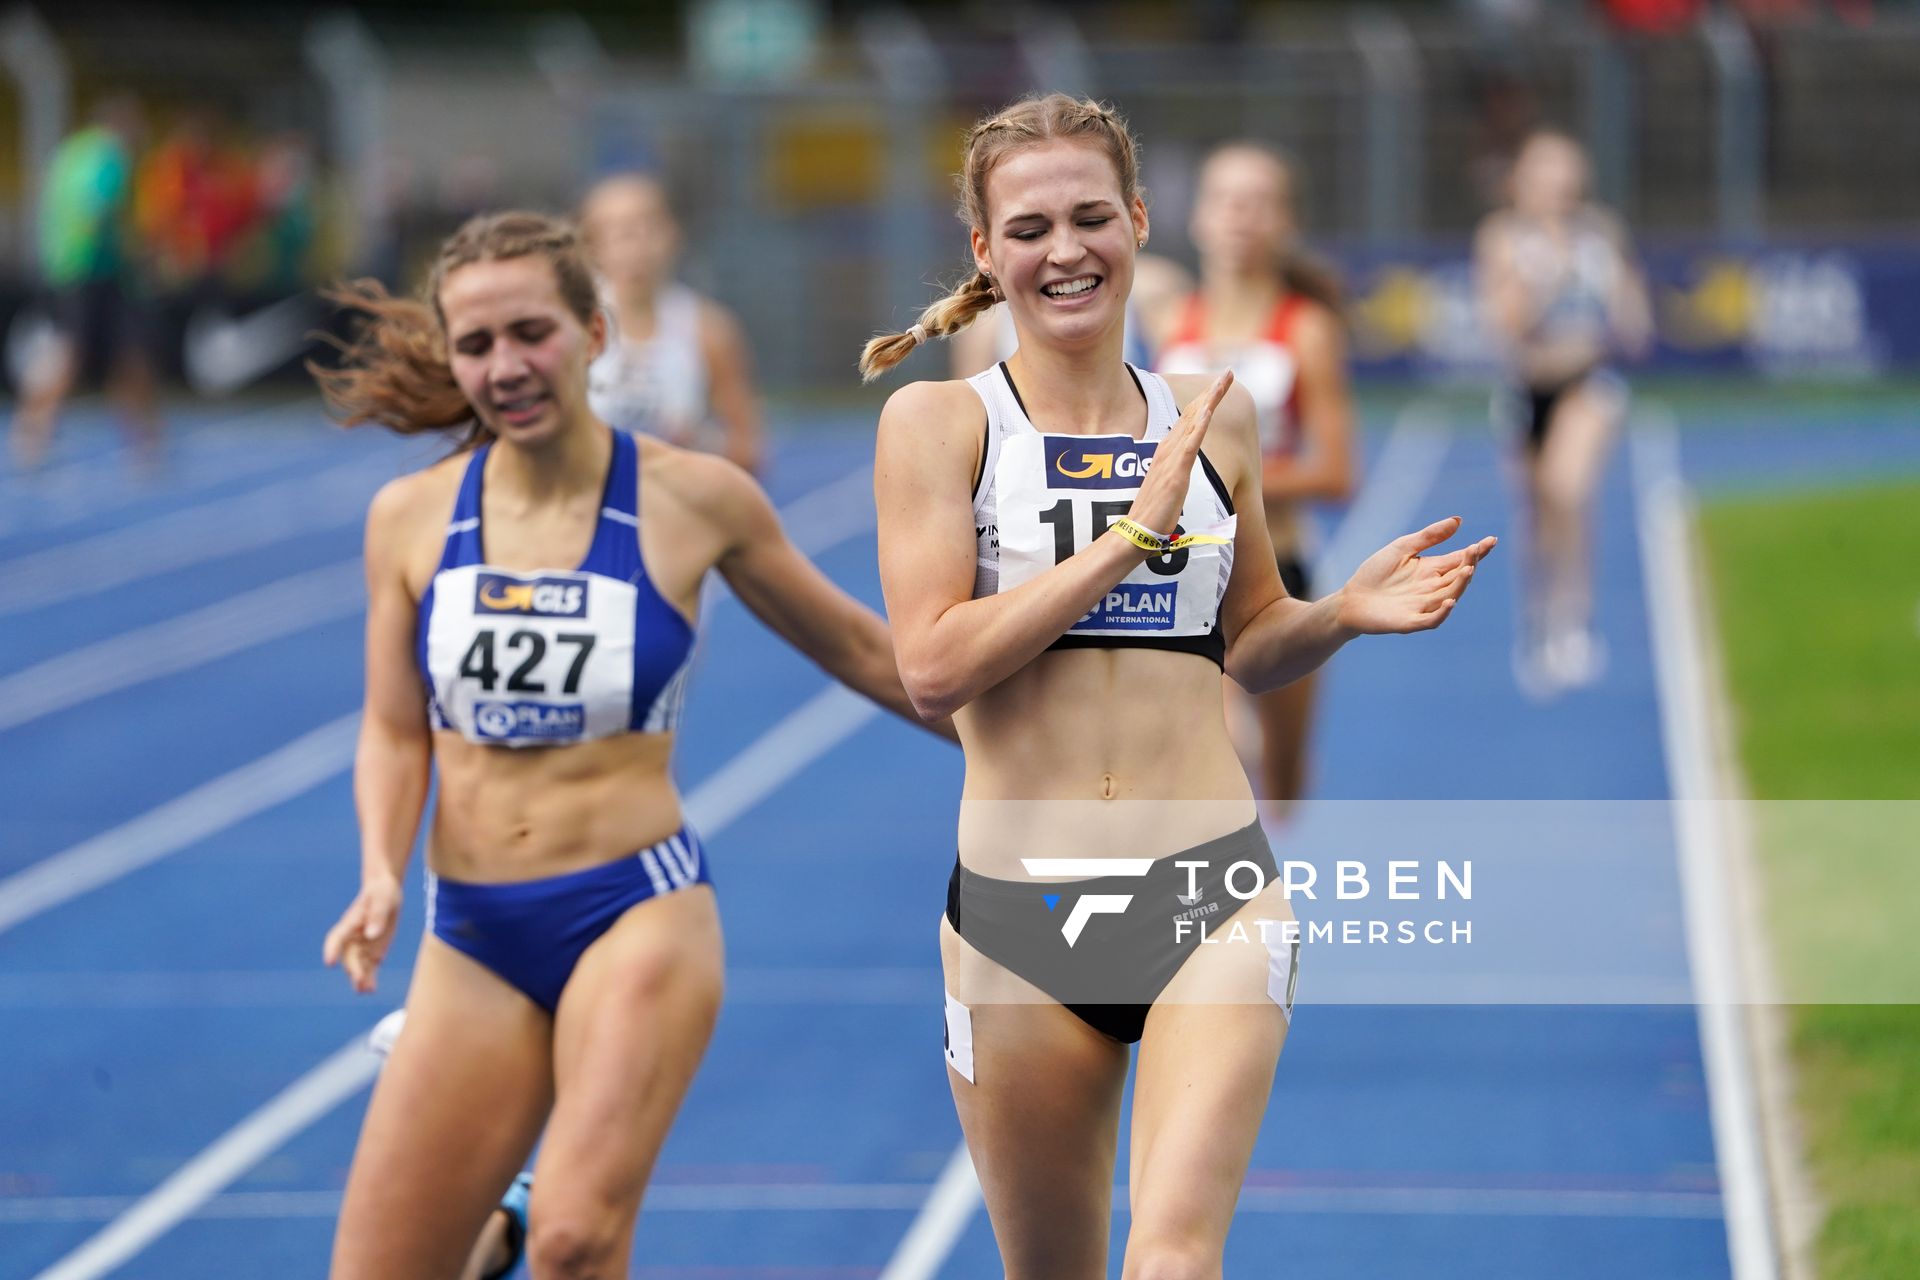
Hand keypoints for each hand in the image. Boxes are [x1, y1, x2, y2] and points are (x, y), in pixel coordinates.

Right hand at [322, 874, 401, 993]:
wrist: (385, 892)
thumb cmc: (382, 892)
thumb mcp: (383, 899)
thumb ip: (377, 915)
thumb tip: (371, 935)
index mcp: (350, 922)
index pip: (337, 938)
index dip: (332, 950)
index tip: (329, 962)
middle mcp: (351, 937)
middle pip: (348, 956)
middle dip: (353, 968)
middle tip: (359, 980)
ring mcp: (361, 946)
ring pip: (357, 966)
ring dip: (360, 979)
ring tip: (365, 990)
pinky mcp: (372, 951)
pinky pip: (369, 968)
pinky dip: (370, 979)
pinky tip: (372, 989)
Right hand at [1127, 371, 1232, 538]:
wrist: (1137, 531)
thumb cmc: (1152, 513)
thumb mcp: (1167, 485)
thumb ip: (1174, 471)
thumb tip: (1182, 467)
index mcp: (1167, 451)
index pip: (1188, 419)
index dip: (1204, 400)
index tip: (1219, 384)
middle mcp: (1168, 449)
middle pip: (1192, 413)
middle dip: (1212, 392)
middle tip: (1228, 372)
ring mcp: (1171, 460)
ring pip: (1193, 422)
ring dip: (1209, 400)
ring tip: (1223, 381)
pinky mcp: (1175, 474)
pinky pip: (1189, 446)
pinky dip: (1198, 426)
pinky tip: (1208, 411)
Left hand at [1336, 516, 1496, 635]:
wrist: (1350, 599)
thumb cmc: (1375, 573)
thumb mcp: (1402, 548)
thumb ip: (1429, 536)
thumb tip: (1458, 521)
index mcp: (1432, 570)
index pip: (1460, 560)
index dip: (1477, 551)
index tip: (1491, 540)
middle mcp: (1432, 589)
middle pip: (1459, 577)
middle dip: (1470, 564)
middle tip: (1475, 551)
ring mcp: (1423, 606)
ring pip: (1450, 596)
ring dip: (1460, 585)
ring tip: (1468, 569)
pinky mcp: (1410, 622)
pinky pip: (1431, 619)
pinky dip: (1442, 613)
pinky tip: (1449, 602)